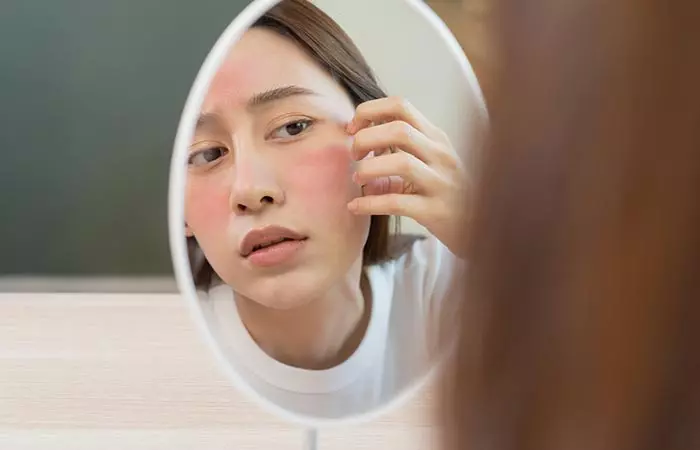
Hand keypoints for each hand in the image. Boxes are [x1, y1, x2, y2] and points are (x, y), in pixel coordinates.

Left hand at [346, 96, 471, 256]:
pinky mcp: (436, 211)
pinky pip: (397, 202)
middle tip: (354, 155)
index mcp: (435, 137)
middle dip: (366, 138)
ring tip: (357, 179)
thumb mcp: (428, 163)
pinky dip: (370, 203)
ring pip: (401, 163)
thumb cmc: (446, 192)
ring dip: (369, 169)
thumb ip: (398, 152)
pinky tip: (355, 207)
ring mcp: (441, 183)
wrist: (479, 226)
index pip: (400, 106)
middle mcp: (441, 155)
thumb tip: (359, 150)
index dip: (369, 111)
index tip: (352, 129)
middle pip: (398, 129)